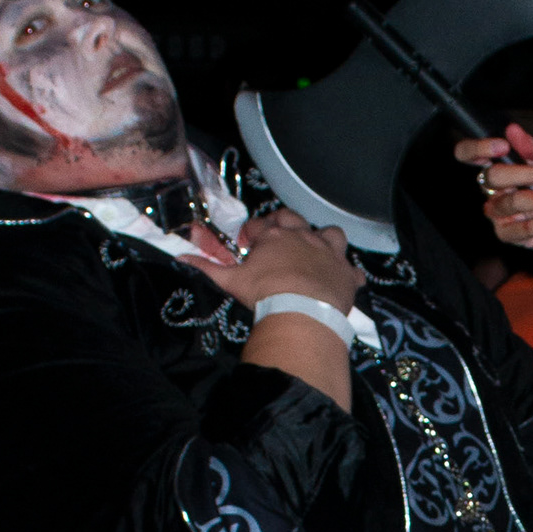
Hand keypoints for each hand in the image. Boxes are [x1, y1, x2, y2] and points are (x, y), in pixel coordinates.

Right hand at [187, 208, 364, 313]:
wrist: (302, 312)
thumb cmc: (264, 292)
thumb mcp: (231, 280)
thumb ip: (206, 268)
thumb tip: (180, 258)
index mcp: (276, 236)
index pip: (262, 224)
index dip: (253, 232)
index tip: (247, 245)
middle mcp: (305, 237)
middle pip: (296, 219)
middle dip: (286, 225)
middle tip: (278, 241)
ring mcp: (330, 254)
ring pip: (333, 235)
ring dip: (326, 241)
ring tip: (316, 254)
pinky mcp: (347, 274)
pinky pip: (353, 270)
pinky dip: (347, 275)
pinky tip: (342, 282)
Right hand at [456, 124, 532, 256]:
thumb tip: (512, 130)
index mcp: (497, 163)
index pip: (468, 153)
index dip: (477, 148)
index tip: (503, 146)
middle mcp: (491, 188)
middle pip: (494, 176)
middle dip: (528, 174)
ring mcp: (497, 213)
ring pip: (513, 202)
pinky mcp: (509, 234)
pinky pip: (525, 228)